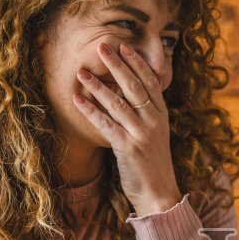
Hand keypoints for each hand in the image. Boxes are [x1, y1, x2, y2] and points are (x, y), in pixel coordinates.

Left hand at [72, 42, 180, 214]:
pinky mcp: (128, 148)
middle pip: (134, 86)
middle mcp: (154, 121)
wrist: (159, 193)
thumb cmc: (152, 163)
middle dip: (117, 65)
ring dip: (98, 86)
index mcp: (161, 115)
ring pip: (118, 103)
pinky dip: (90, 111)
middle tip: (102, 46)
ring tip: (82, 72)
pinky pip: (106, 125)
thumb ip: (145, 114)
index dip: (137, 63)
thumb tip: (126, 93)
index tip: (124, 47)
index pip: (150, 82)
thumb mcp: (155, 134)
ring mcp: (141, 134)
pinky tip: (77, 100)